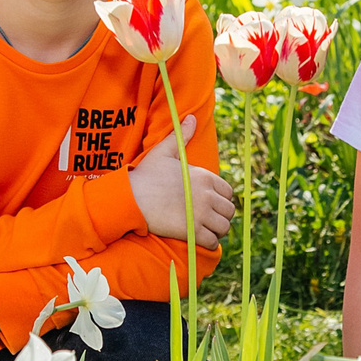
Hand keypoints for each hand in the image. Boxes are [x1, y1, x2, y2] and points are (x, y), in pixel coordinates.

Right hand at [128, 115, 237, 248]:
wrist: (131, 197)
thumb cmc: (146, 174)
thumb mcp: (165, 151)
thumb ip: (181, 136)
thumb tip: (192, 118)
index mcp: (205, 177)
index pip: (228, 192)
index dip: (221, 199)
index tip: (211, 204)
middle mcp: (207, 196)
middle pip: (229, 211)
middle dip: (222, 216)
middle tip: (210, 220)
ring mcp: (200, 214)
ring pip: (224, 227)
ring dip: (217, 230)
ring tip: (207, 230)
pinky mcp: (191, 231)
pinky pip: (212, 241)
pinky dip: (209, 243)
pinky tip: (200, 241)